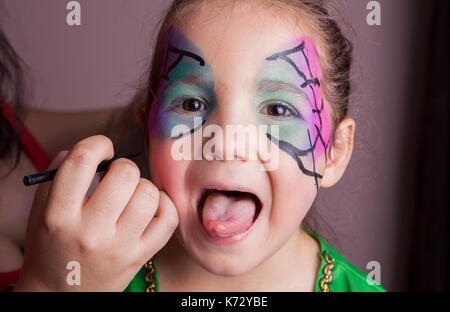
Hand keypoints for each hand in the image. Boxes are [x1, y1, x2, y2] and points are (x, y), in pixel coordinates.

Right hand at [14, 135, 178, 290]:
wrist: (61, 293)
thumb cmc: (53, 244)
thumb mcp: (42, 208)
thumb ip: (61, 172)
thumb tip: (98, 149)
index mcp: (58, 215)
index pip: (80, 161)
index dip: (98, 143)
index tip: (103, 150)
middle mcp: (90, 232)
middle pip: (125, 175)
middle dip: (124, 167)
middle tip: (117, 178)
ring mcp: (119, 247)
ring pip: (149, 194)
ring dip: (143, 186)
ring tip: (132, 195)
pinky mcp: (140, 257)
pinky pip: (168, 218)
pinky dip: (164, 204)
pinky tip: (150, 206)